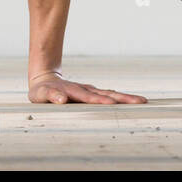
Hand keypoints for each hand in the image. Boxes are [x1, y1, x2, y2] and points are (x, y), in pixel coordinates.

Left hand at [28, 74, 146, 103]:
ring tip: (140, 101)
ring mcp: (89, 90)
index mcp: (74, 92)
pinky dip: (118, 97)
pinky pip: (107, 94)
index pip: (90, 98)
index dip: (100, 101)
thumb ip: (51, 96)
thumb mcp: (41, 94)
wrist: (45, 78)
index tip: (112, 103)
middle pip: (107, 94)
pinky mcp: (91, 92)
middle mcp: (85, 90)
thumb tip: (61, 100)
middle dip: (123, 99)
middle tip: (139, 102)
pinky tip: (128, 100)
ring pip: (110, 93)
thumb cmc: (42, 91)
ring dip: (124, 98)